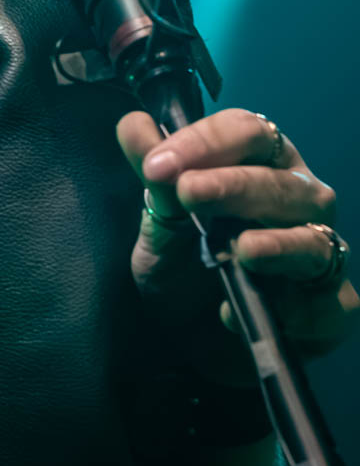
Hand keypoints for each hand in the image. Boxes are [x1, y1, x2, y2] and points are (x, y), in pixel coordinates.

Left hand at [118, 108, 354, 380]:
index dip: (205, 142)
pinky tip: (238, 312)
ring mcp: (320, 252)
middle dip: (235, 185)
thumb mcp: (159, 223)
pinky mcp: (331, 306)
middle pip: (280, 182)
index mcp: (260, 164)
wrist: (192, 340)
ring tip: (241, 249)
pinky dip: (290, 308)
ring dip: (278, 243)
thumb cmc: (185, 268)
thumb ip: (154, 179)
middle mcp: (299, 199)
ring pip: (314, 239)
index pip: (247, 132)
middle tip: (190, 192)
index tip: (158, 163)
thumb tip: (133, 125)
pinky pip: (325, 302)